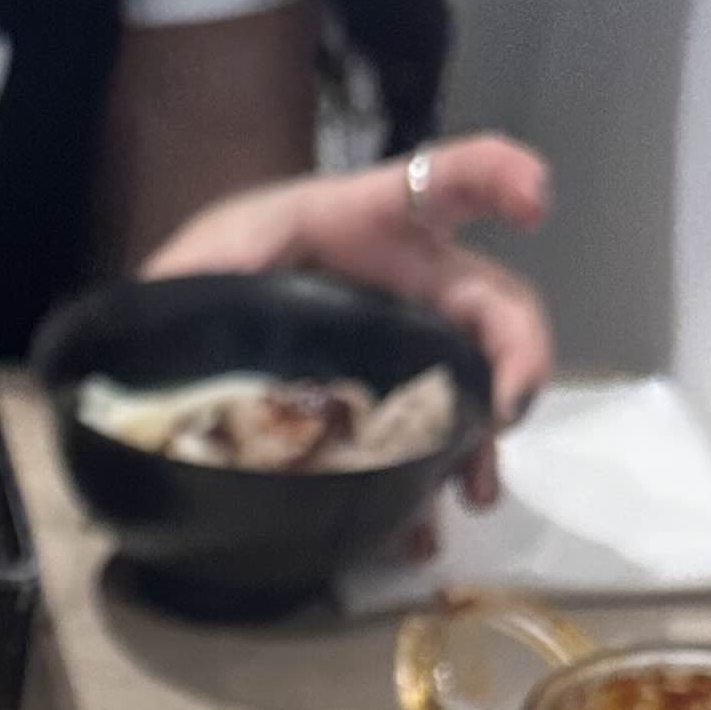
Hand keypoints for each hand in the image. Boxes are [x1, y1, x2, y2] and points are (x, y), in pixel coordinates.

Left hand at [143, 134, 554, 506]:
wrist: (201, 329)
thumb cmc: (218, 267)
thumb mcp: (201, 257)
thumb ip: (198, 270)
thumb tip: (177, 308)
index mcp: (368, 223)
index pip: (444, 183)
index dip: (495, 178)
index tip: (534, 199)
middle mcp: (409, 284)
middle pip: (489, 303)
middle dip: (516, 350)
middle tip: (508, 409)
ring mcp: (408, 348)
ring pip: (473, 384)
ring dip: (482, 438)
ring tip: (474, 491)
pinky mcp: (389, 405)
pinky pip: (427, 443)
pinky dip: (430, 488)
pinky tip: (417, 532)